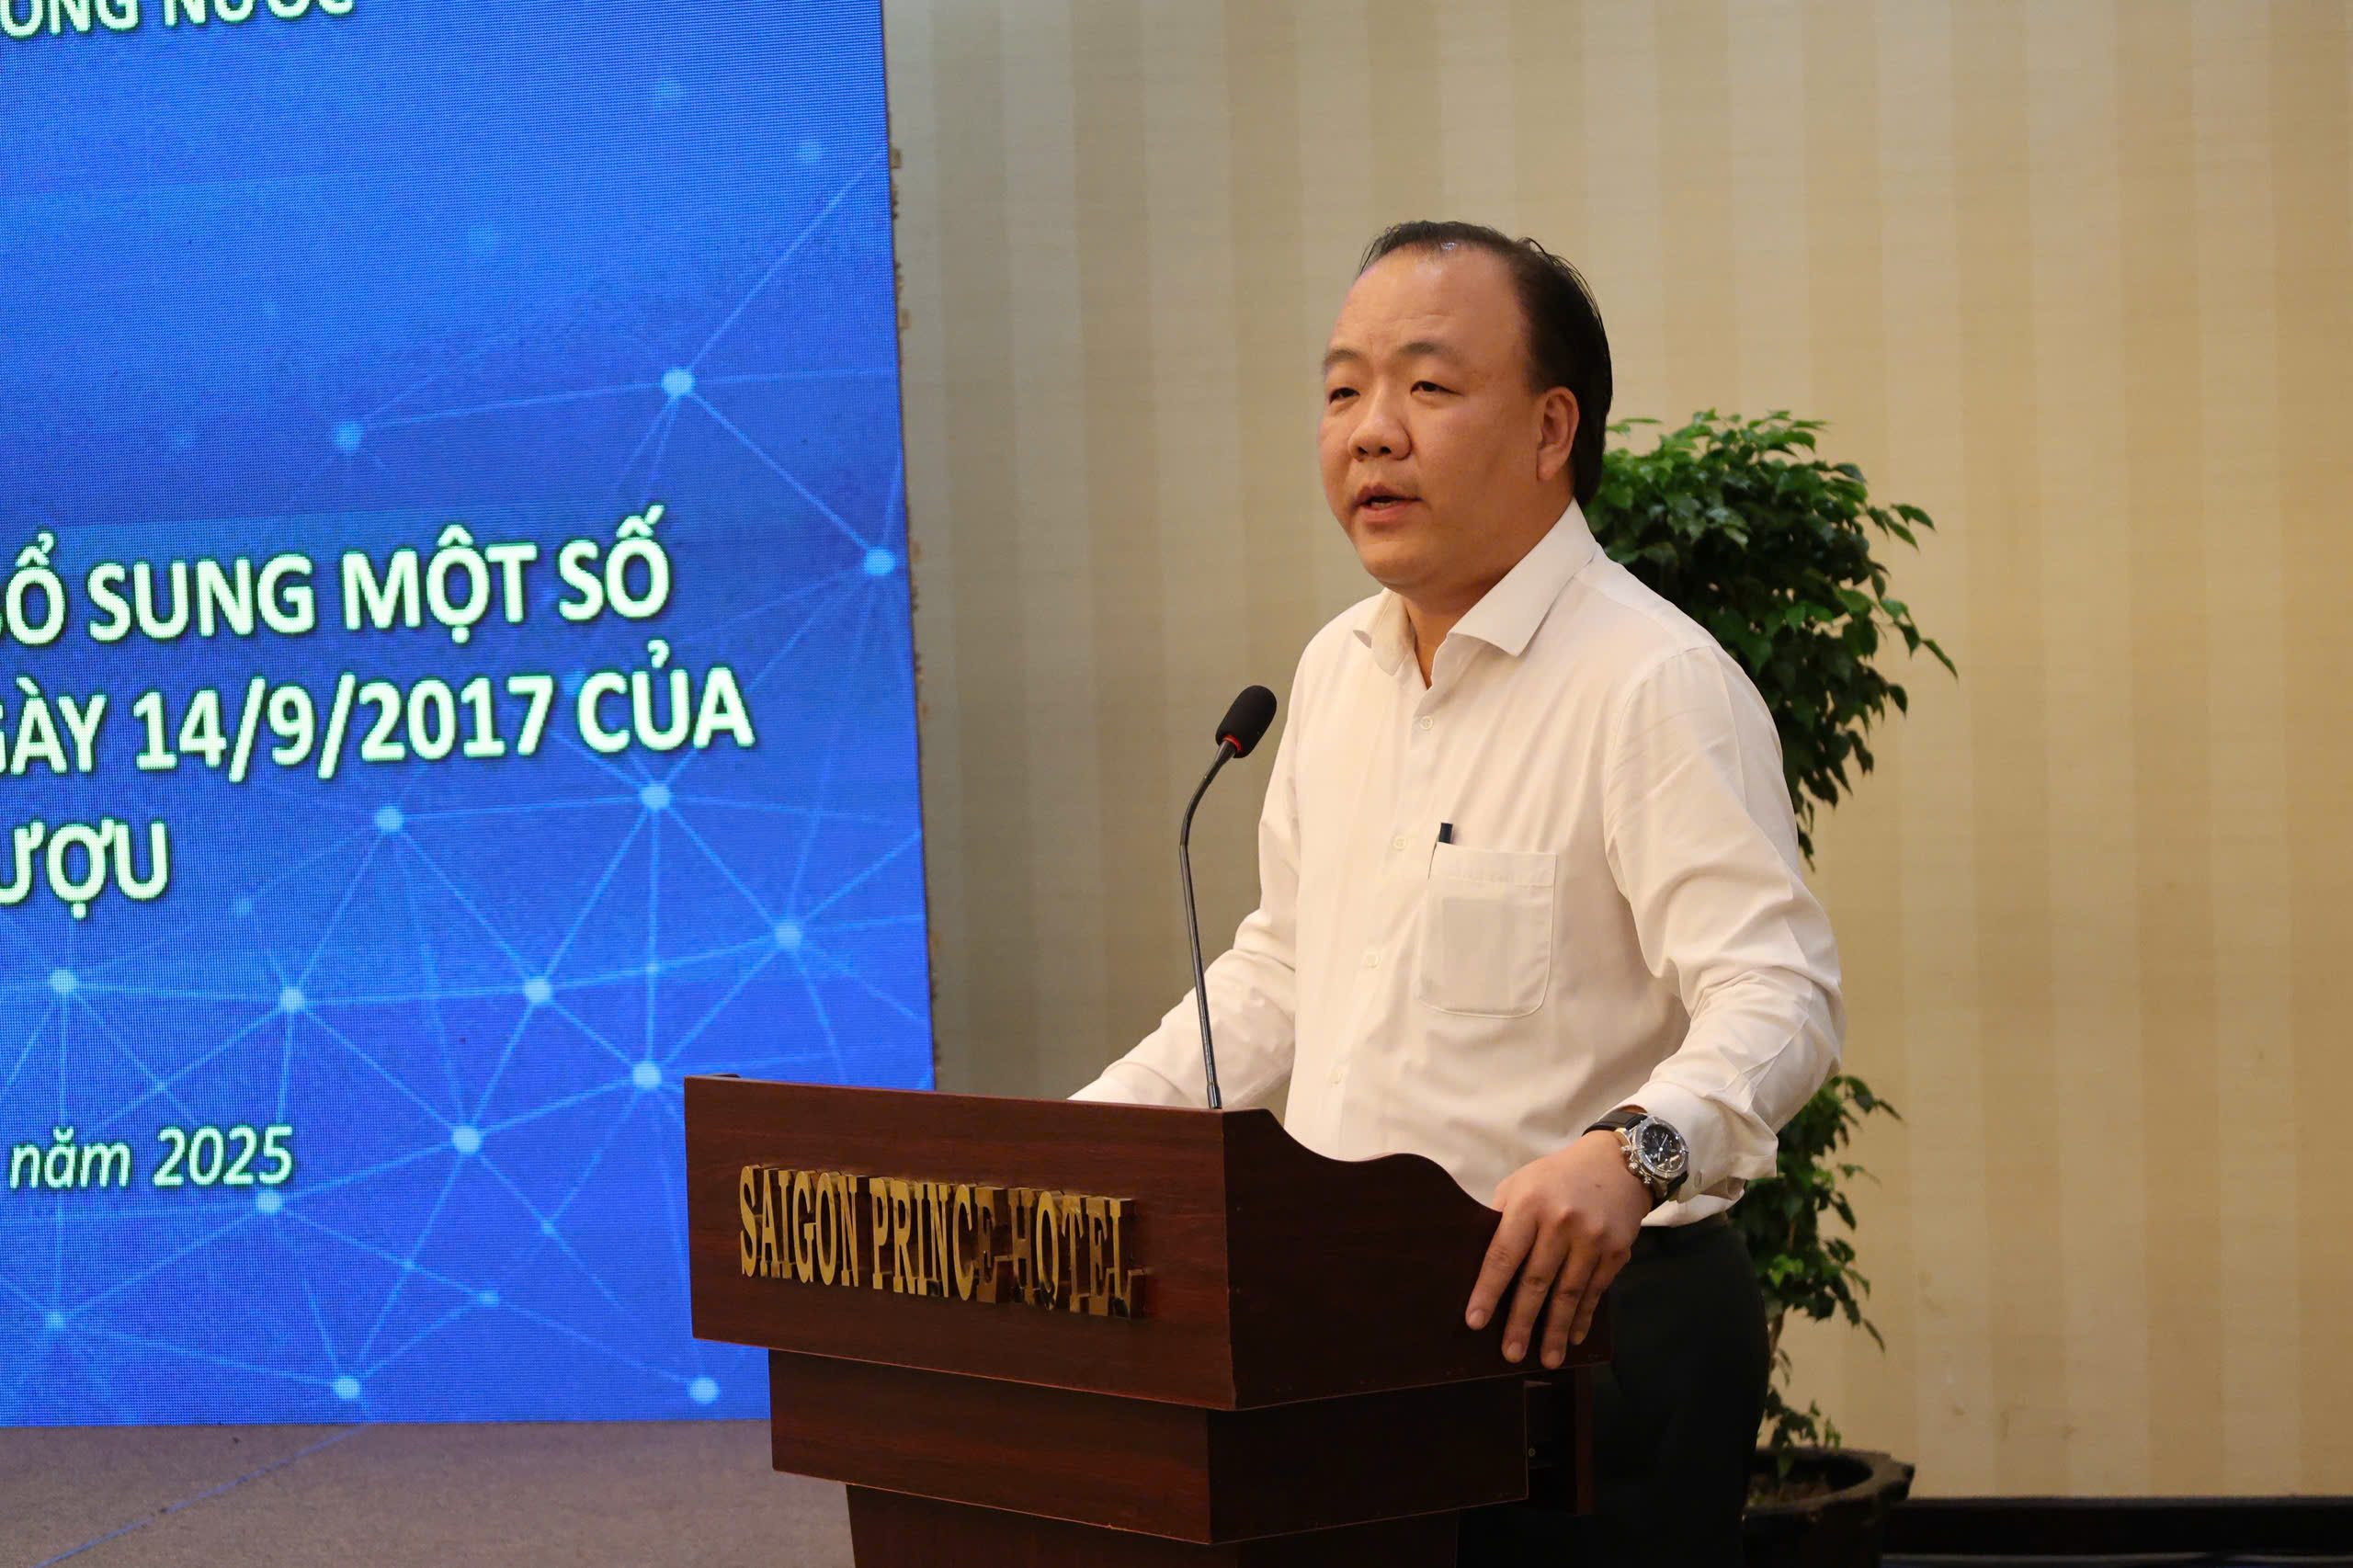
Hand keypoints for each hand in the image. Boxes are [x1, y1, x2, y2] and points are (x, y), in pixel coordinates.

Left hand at [1464, 1130, 1651, 1367]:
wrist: (1617, 1164)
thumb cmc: (1556, 1178)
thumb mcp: (1521, 1185)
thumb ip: (1501, 1219)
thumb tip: (1477, 1263)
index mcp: (1529, 1204)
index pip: (1503, 1255)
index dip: (1488, 1291)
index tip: (1474, 1321)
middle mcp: (1561, 1222)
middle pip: (1537, 1281)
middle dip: (1522, 1322)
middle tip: (1510, 1354)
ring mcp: (1592, 1238)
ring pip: (1569, 1293)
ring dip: (1555, 1330)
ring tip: (1545, 1359)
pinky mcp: (1616, 1251)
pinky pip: (1595, 1291)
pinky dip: (1583, 1317)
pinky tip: (1571, 1337)